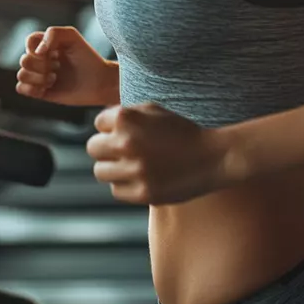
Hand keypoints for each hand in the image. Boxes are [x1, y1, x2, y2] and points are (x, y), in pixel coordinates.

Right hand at [16, 26, 117, 105]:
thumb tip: (37, 52)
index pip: (29, 41)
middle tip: (58, 67)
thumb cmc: (87, 57)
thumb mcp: (72, 36)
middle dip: (41, 65)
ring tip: (54, 78)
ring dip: (39, 77)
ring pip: (21, 74)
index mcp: (46, 45)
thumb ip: (53, 33)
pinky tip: (47, 88)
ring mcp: (39, 76)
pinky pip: (20, 89)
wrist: (99, 82)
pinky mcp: (40, 92)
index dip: (38, 47)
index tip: (55, 51)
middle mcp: (41, 60)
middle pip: (24, 59)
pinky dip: (32, 88)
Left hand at [85, 103, 238, 204]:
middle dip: (105, 147)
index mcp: (127, 119)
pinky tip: (141, 177)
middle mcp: (126, 143)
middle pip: (93, 148)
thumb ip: (125, 114)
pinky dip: (124, 185)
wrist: (211, 157)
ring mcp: (134, 170)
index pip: (98, 123)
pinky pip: (116, 190)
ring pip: (100, 171)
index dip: (112, 127)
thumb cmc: (180, 131)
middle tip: (122, 150)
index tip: (127, 131)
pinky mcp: (142, 193)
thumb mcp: (153, 110)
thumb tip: (100, 124)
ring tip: (131, 164)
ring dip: (112, 167)